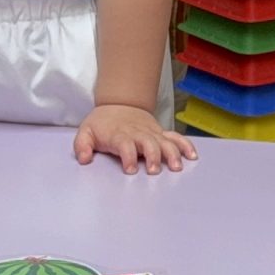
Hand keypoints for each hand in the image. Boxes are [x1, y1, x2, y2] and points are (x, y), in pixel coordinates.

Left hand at [75, 104, 195, 174]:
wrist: (118, 103)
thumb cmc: (102, 123)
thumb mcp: (85, 132)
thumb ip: (82, 146)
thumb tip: (84, 159)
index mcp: (119, 134)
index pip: (125, 144)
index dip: (128, 156)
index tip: (130, 169)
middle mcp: (138, 133)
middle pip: (148, 143)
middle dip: (153, 156)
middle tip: (154, 171)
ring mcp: (151, 133)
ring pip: (165, 141)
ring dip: (172, 153)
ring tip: (176, 167)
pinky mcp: (160, 133)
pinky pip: (176, 138)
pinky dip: (185, 145)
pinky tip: (192, 156)